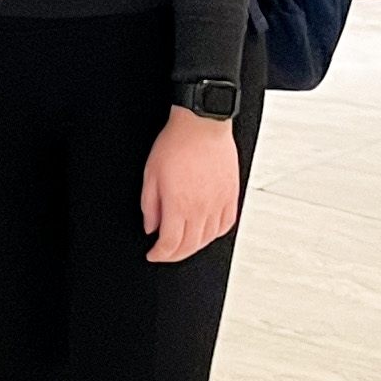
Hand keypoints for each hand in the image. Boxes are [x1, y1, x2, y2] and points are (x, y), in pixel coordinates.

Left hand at [140, 105, 240, 264]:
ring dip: (194, 246)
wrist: (202, 125)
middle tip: (164, 254)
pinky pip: (226, 224)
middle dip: (174, 255)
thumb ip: (150, 205)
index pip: (170, 243)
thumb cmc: (175, 144)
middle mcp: (201, 209)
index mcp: (178, 206)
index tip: (152, 254)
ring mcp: (219, 203)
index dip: (159, 254)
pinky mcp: (231, 195)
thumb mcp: (151, 175)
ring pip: (208, 238)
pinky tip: (206, 232)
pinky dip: (215, 233)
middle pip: (190, 246)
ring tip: (183, 245)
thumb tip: (151, 227)